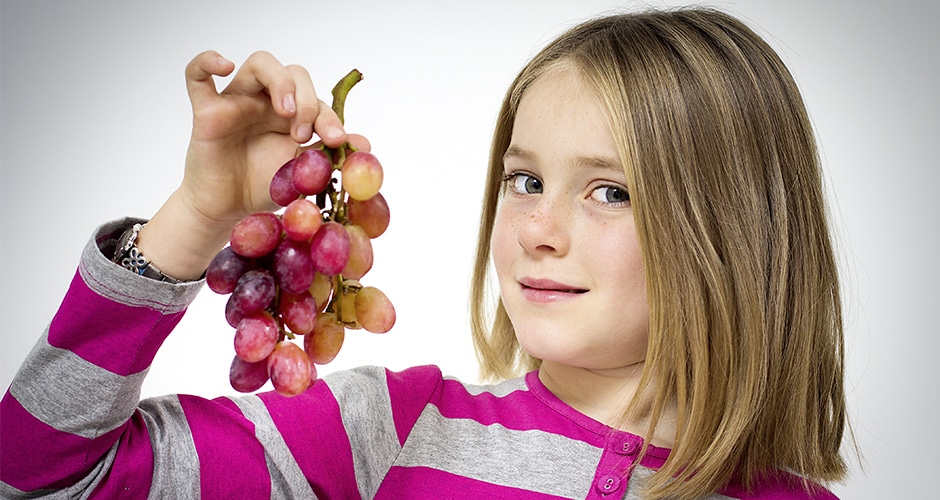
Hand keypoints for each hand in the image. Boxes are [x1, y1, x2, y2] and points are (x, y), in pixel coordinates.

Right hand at [137, 51, 368, 279]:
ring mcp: (238, 102)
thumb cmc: (264, 186)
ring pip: (260, 63)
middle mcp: (268, 101)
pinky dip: (207, 61)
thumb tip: (365, 143)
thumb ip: (329, 157)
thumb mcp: (303, 174)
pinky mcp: (207, 111)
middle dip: (308, 100)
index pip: (317, 99)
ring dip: (280, 81)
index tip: (337, 140)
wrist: (228, 209)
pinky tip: (224, 65)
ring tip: (286, 112)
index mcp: (294, 114)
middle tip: (304, 134)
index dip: (331, 117)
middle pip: (294, 73)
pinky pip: (197, 75)